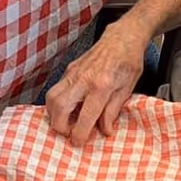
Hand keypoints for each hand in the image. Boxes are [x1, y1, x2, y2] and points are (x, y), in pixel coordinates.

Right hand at [44, 24, 147, 147]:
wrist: (122, 38)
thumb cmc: (129, 62)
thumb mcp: (127, 89)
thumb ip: (113, 111)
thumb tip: (104, 130)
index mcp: (101, 86)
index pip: (85, 117)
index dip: (79, 134)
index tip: (79, 142)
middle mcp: (83, 79)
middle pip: (60, 107)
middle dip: (60, 125)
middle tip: (68, 133)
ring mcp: (73, 73)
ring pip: (52, 97)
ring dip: (54, 114)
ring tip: (65, 122)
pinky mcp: (69, 69)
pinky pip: (56, 89)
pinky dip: (57, 103)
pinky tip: (67, 108)